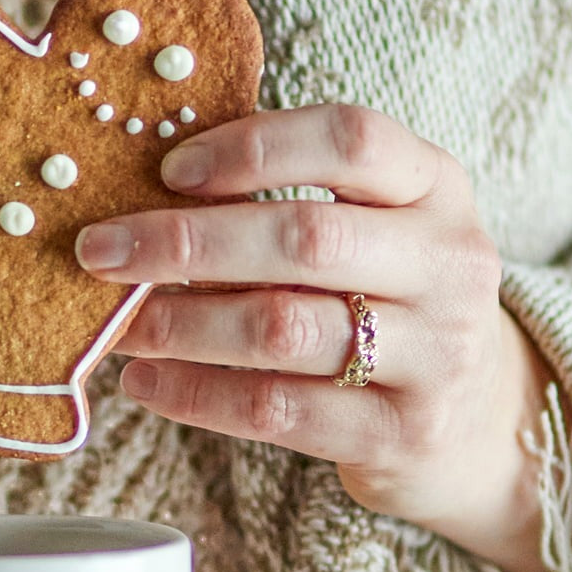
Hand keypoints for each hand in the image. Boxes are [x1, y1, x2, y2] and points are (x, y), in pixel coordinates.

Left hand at [76, 105, 555, 571]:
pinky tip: (147, 384)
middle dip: (185, 243)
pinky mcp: (401, 432)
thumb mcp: (370, 236)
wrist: (473, 422)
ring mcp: (436, 353)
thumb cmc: (388, 308)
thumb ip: (285, 208)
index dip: (253, 147)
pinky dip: (198, 395)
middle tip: (99, 252)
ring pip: (283, 328)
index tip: (167, 170)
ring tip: (118, 326)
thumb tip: (146, 201)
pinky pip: (278, 409)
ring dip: (180, 324)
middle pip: (306, 238)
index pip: (351, 140)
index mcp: (437, 189)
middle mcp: (449, 265)